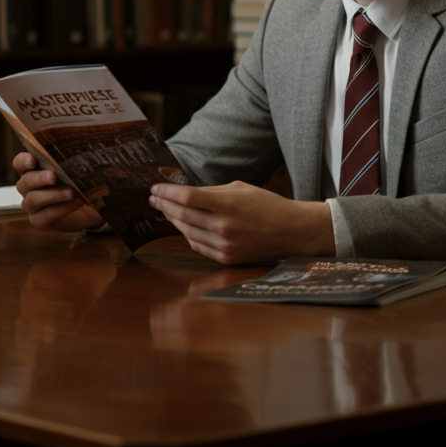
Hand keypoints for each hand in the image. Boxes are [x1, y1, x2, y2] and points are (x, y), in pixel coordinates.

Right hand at [13, 152, 104, 232]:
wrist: (93, 204)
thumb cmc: (82, 179)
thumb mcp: (78, 165)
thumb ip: (73, 156)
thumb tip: (78, 143)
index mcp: (33, 170)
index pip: (19, 163)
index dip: (22, 161)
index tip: (32, 161)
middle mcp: (28, 188)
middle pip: (24, 182)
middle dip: (38, 178)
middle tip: (53, 176)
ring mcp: (32, 206)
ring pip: (32, 200)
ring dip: (52, 195)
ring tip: (70, 192)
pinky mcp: (40, 221)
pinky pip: (45, 216)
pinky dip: (61, 209)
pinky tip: (76, 203)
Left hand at [148, 180, 333, 264]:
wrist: (292, 231)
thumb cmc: (267, 205)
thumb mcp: (240, 188)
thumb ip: (212, 192)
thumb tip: (185, 193)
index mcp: (228, 204)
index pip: (187, 197)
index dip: (167, 193)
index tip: (155, 188)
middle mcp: (223, 226)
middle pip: (183, 215)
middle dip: (164, 205)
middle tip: (153, 198)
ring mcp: (224, 245)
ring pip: (187, 232)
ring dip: (173, 220)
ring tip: (164, 211)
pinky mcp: (227, 258)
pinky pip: (198, 246)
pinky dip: (187, 235)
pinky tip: (182, 226)